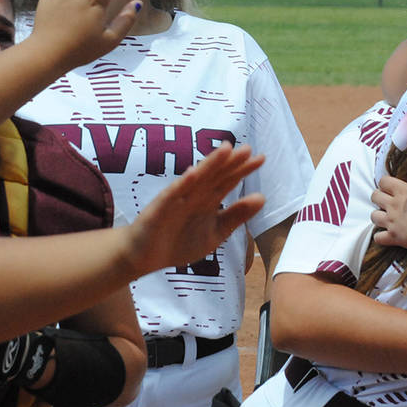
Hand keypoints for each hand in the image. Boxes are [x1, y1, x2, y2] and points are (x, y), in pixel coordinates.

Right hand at [124, 143, 264, 274]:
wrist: (144, 257)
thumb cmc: (178, 242)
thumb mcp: (215, 233)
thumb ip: (236, 216)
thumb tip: (262, 197)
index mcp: (207, 200)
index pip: (227, 181)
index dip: (243, 170)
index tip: (260, 159)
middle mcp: (193, 196)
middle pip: (214, 176)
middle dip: (230, 163)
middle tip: (247, 149)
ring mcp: (176, 201)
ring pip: (196, 180)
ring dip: (209, 165)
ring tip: (225, 150)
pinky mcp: (159, 210)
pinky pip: (172, 195)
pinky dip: (182, 184)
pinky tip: (193, 174)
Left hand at [371, 175, 406, 256]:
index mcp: (402, 191)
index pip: (384, 181)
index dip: (385, 183)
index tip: (389, 186)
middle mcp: (392, 205)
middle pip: (375, 196)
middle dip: (378, 197)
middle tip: (385, 200)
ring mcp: (390, 221)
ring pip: (373, 216)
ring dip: (377, 216)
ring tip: (384, 217)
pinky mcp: (391, 236)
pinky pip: (378, 237)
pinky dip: (380, 237)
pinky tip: (385, 235)